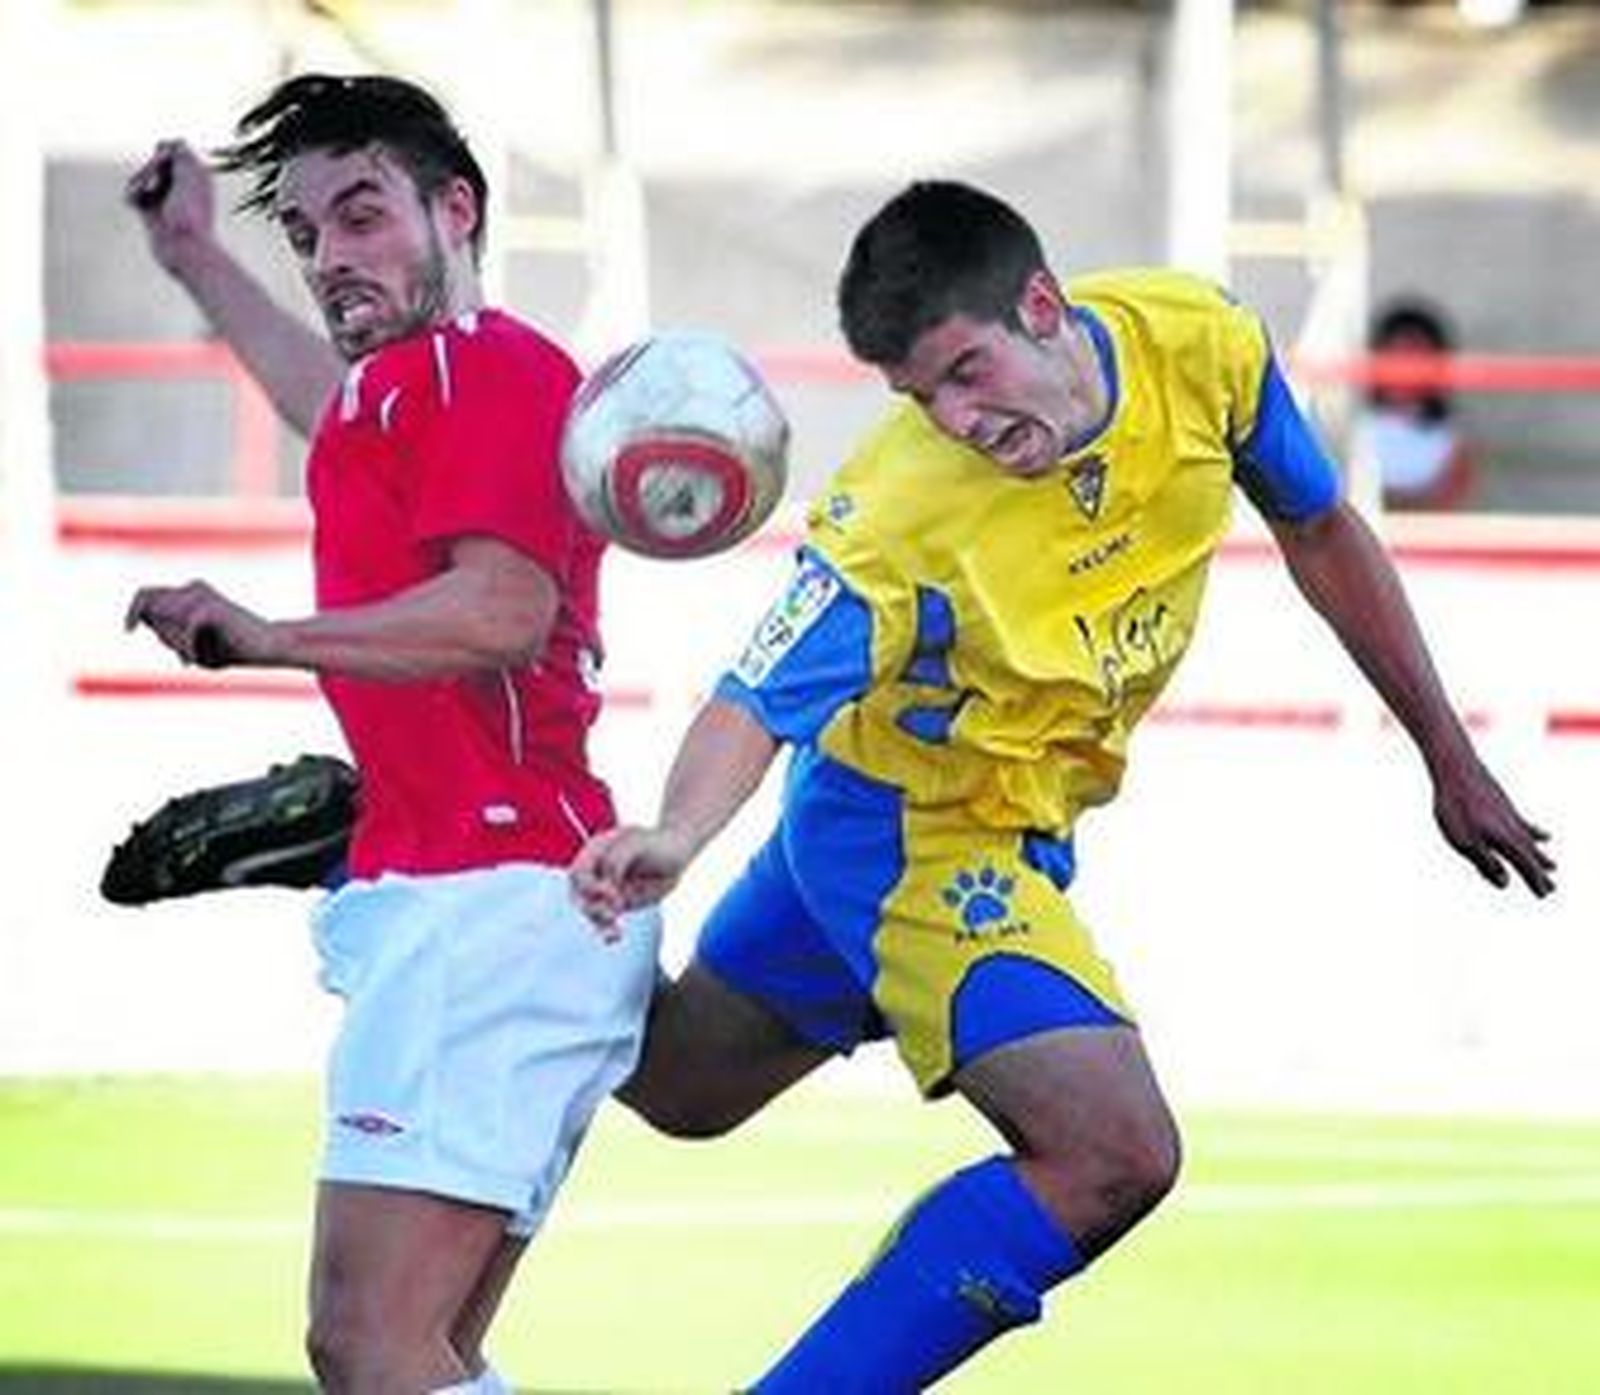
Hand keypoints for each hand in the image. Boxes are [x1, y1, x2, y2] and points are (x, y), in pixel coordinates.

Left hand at [124, 580, 280, 669]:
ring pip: (168, 625)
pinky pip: (185, 634)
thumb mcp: (192, 646)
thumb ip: (170, 635)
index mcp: (189, 592)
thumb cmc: (232, 648)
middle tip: (190, 653)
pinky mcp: (210, 607)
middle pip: (154, 613)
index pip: (145, 594)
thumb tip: (144, 623)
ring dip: (181, 646)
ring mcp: (202, 596)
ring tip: (202, 654)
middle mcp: (193, 587)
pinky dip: (193, 650)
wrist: (268, 646)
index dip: (132, 611)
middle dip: (167, 638)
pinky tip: (203, 658)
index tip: (128, 630)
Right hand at [125, 140, 216, 277]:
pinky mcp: (152, 212)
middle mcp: (184, 186)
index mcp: (200, 176)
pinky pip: (134, 193)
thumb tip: (171, 143)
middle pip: (157, 159)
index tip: (166, 160)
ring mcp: (167, 199)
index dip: (166, 150)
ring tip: (138, 192)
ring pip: (143, 176)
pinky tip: (132, 203)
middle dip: (150, 166)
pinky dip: (131, 195)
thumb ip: (182, 152)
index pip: (176, 146)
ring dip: (137, 180)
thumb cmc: (191, 212)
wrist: (185, 249)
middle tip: (150, 179)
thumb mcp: (191, 176)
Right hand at [570, 825, 694, 940]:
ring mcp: (606, 887)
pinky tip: (615, 936)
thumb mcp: (635, 843)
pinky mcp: (618, 903)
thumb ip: (616, 860)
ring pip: (590, 910)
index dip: (589, 886)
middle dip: (590, 907)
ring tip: (615, 931)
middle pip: (578, 895)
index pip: (577, 873)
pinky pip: (605, 920)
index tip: (612, 891)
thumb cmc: (656, 842)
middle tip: (611, 914)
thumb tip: (606, 884)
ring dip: (599, 922)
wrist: (677, 852)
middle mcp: (597, 871)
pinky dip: (607, 930)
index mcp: (596, 851)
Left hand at [1432, 752, 1555, 897]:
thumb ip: (1484, 863)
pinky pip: (1524, 824)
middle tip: (1551, 889)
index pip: (1524, 866)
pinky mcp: (1503, 805)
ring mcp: (1510, 815)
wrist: (1456, 768)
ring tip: (1552, 867)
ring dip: (1539, 856)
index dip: (1533, 882)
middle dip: (1538, 873)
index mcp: (1503, 840)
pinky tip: (1545, 837)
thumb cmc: (1454, 807)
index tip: (1544, 895)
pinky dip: (1535, 834)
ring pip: (1528, 841)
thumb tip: (1505, 883)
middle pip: (1529, 855)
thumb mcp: (1463, 841)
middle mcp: (1513, 829)